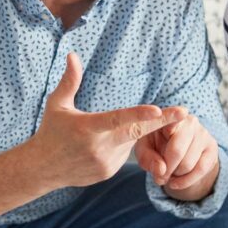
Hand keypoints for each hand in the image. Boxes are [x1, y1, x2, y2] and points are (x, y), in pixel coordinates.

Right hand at [32, 53, 185, 187]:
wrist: (42, 169)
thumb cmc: (50, 132)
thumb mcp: (56, 105)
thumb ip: (69, 81)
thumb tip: (73, 55)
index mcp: (88, 128)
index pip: (118, 119)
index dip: (139, 115)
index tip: (157, 109)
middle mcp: (99, 147)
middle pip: (137, 132)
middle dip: (162, 122)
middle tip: (184, 112)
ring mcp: (106, 162)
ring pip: (130, 142)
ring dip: (126, 133)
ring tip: (98, 134)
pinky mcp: (109, 172)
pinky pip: (124, 154)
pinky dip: (120, 145)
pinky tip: (99, 146)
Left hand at [134, 114, 219, 198]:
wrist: (176, 151)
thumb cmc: (155, 145)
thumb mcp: (144, 150)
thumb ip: (147, 158)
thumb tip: (161, 171)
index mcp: (170, 116)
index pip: (171, 118)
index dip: (171, 121)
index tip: (168, 129)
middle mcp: (190, 121)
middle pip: (177, 151)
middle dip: (165, 169)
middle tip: (159, 177)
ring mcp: (203, 134)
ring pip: (187, 164)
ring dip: (175, 175)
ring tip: (168, 175)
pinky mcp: (212, 147)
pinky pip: (200, 170)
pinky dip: (185, 181)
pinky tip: (175, 183)